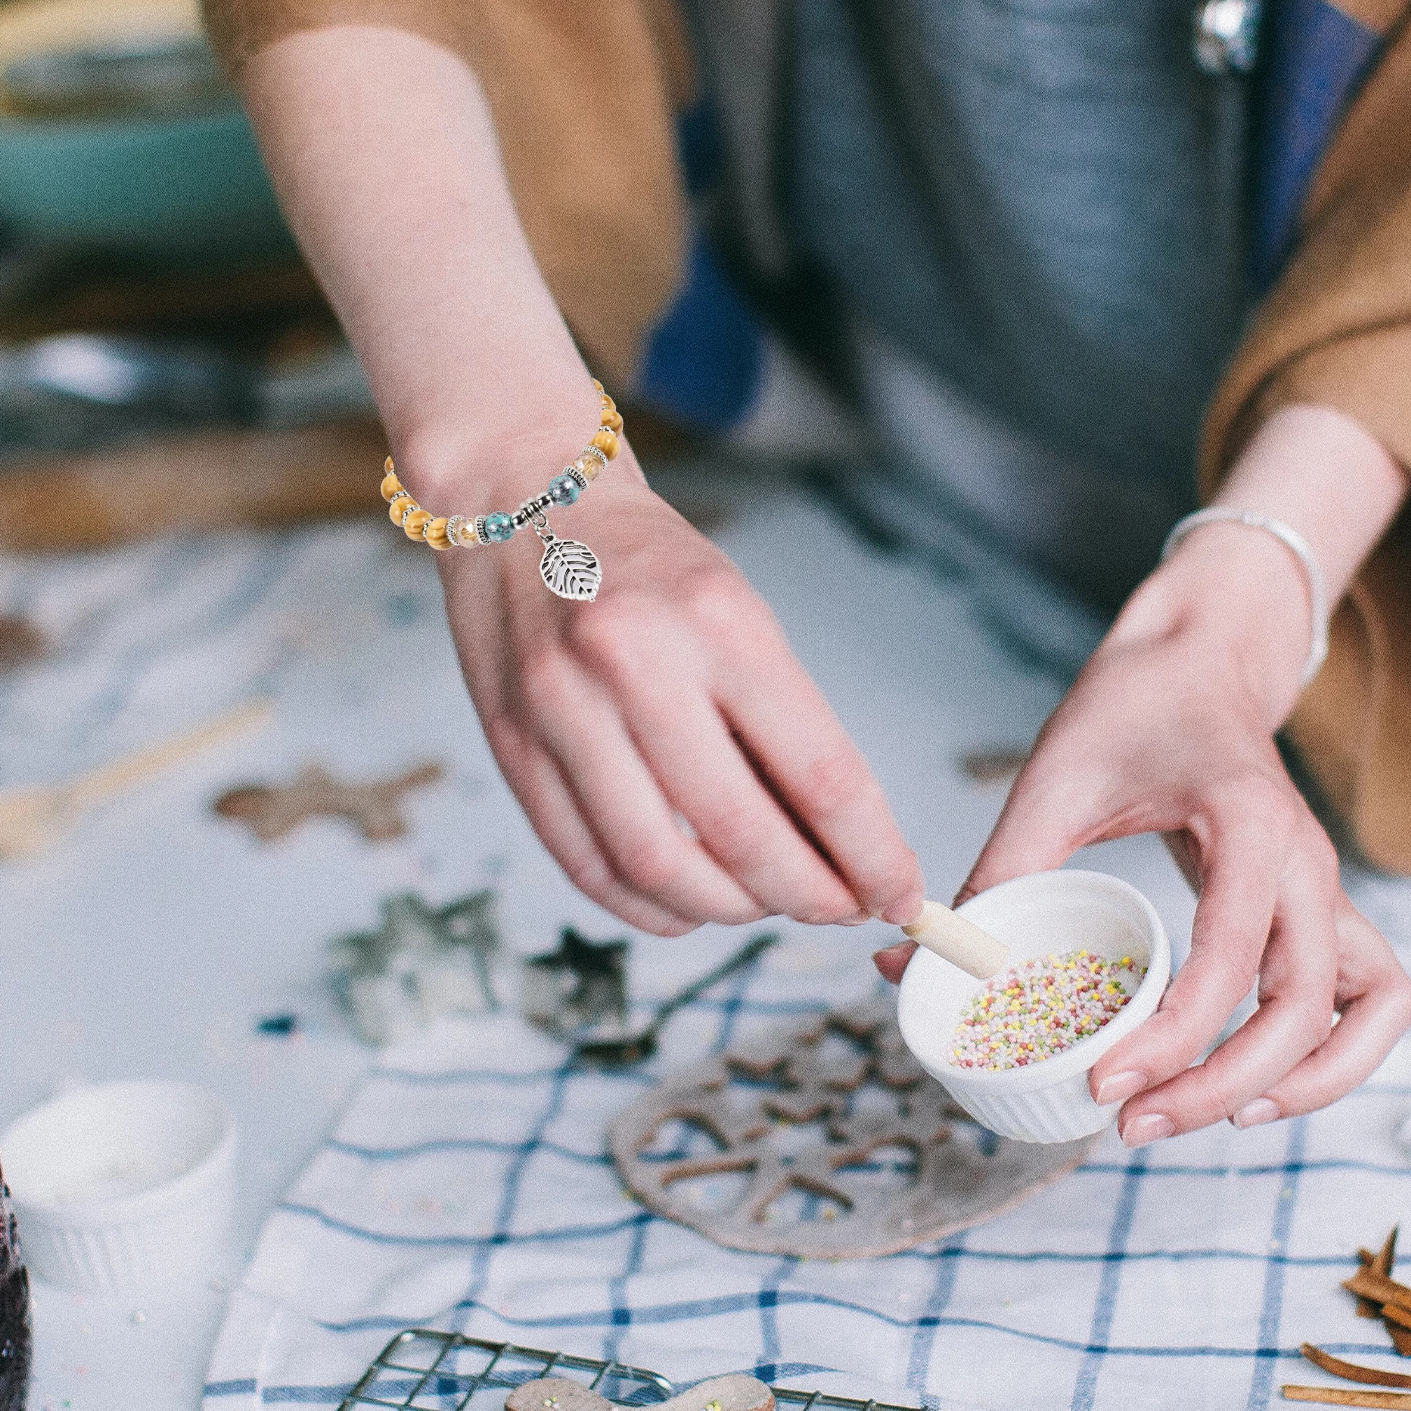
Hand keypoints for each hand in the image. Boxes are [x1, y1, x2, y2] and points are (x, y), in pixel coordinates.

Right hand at [437, 464, 923, 935]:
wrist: (521, 499)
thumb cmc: (649, 564)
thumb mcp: (738, 614)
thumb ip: (778, 728)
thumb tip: (835, 850)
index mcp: (716, 622)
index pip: (819, 774)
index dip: (870, 854)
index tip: (899, 893)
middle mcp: (633, 666)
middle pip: (740, 835)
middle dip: (808, 896)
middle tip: (839, 909)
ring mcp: (561, 711)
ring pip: (658, 867)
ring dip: (727, 911)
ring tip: (761, 905)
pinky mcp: (511, 748)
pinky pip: (587, 866)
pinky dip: (648, 907)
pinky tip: (687, 907)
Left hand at [874, 524, 1410, 1140]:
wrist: (1198, 661)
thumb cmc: (1130, 708)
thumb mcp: (1054, 781)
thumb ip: (995, 874)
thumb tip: (904, 961)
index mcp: (1247, 823)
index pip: (1230, 957)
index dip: (1171, 1037)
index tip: (1100, 1083)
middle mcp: (1305, 861)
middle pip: (1305, 1005)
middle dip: (1223, 1083)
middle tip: (1131, 1122)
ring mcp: (1326, 886)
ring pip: (1369, 1011)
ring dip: (1305, 1083)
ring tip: (1210, 1120)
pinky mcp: (1320, 905)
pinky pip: (1372, 1000)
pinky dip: (1337, 1055)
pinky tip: (1259, 1087)